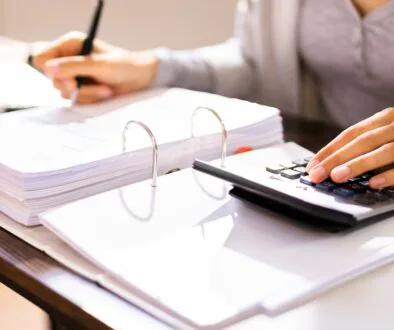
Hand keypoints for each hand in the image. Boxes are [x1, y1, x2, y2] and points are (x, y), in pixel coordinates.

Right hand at [33, 31, 158, 103]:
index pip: (43, 58)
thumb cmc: (124, 66)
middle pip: (53, 79)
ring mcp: (75, 76)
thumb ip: (73, 67)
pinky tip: (104, 93)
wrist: (141, 79)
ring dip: (86, 94)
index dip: (52, 71)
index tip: (71, 80)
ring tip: (105, 89)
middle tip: (93, 87)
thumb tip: (48, 69)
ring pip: (64, 92)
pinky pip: (75, 100)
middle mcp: (69, 60)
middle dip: (74, 87)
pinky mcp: (82, 90)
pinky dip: (90, 99)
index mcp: (70, 45)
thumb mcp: (99, 65)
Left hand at [306, 108, 393, 188]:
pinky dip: (388, 175)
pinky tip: (373, 184)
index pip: (351, 134)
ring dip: (358, 164)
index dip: (329, 150)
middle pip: (362, 141)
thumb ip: (365, 146)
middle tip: (317, 174)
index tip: (311, 166)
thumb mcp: (386, 135)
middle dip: (337, 158)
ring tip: (337, 176)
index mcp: (384, 119)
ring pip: (384, 151)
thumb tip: (332, 167)